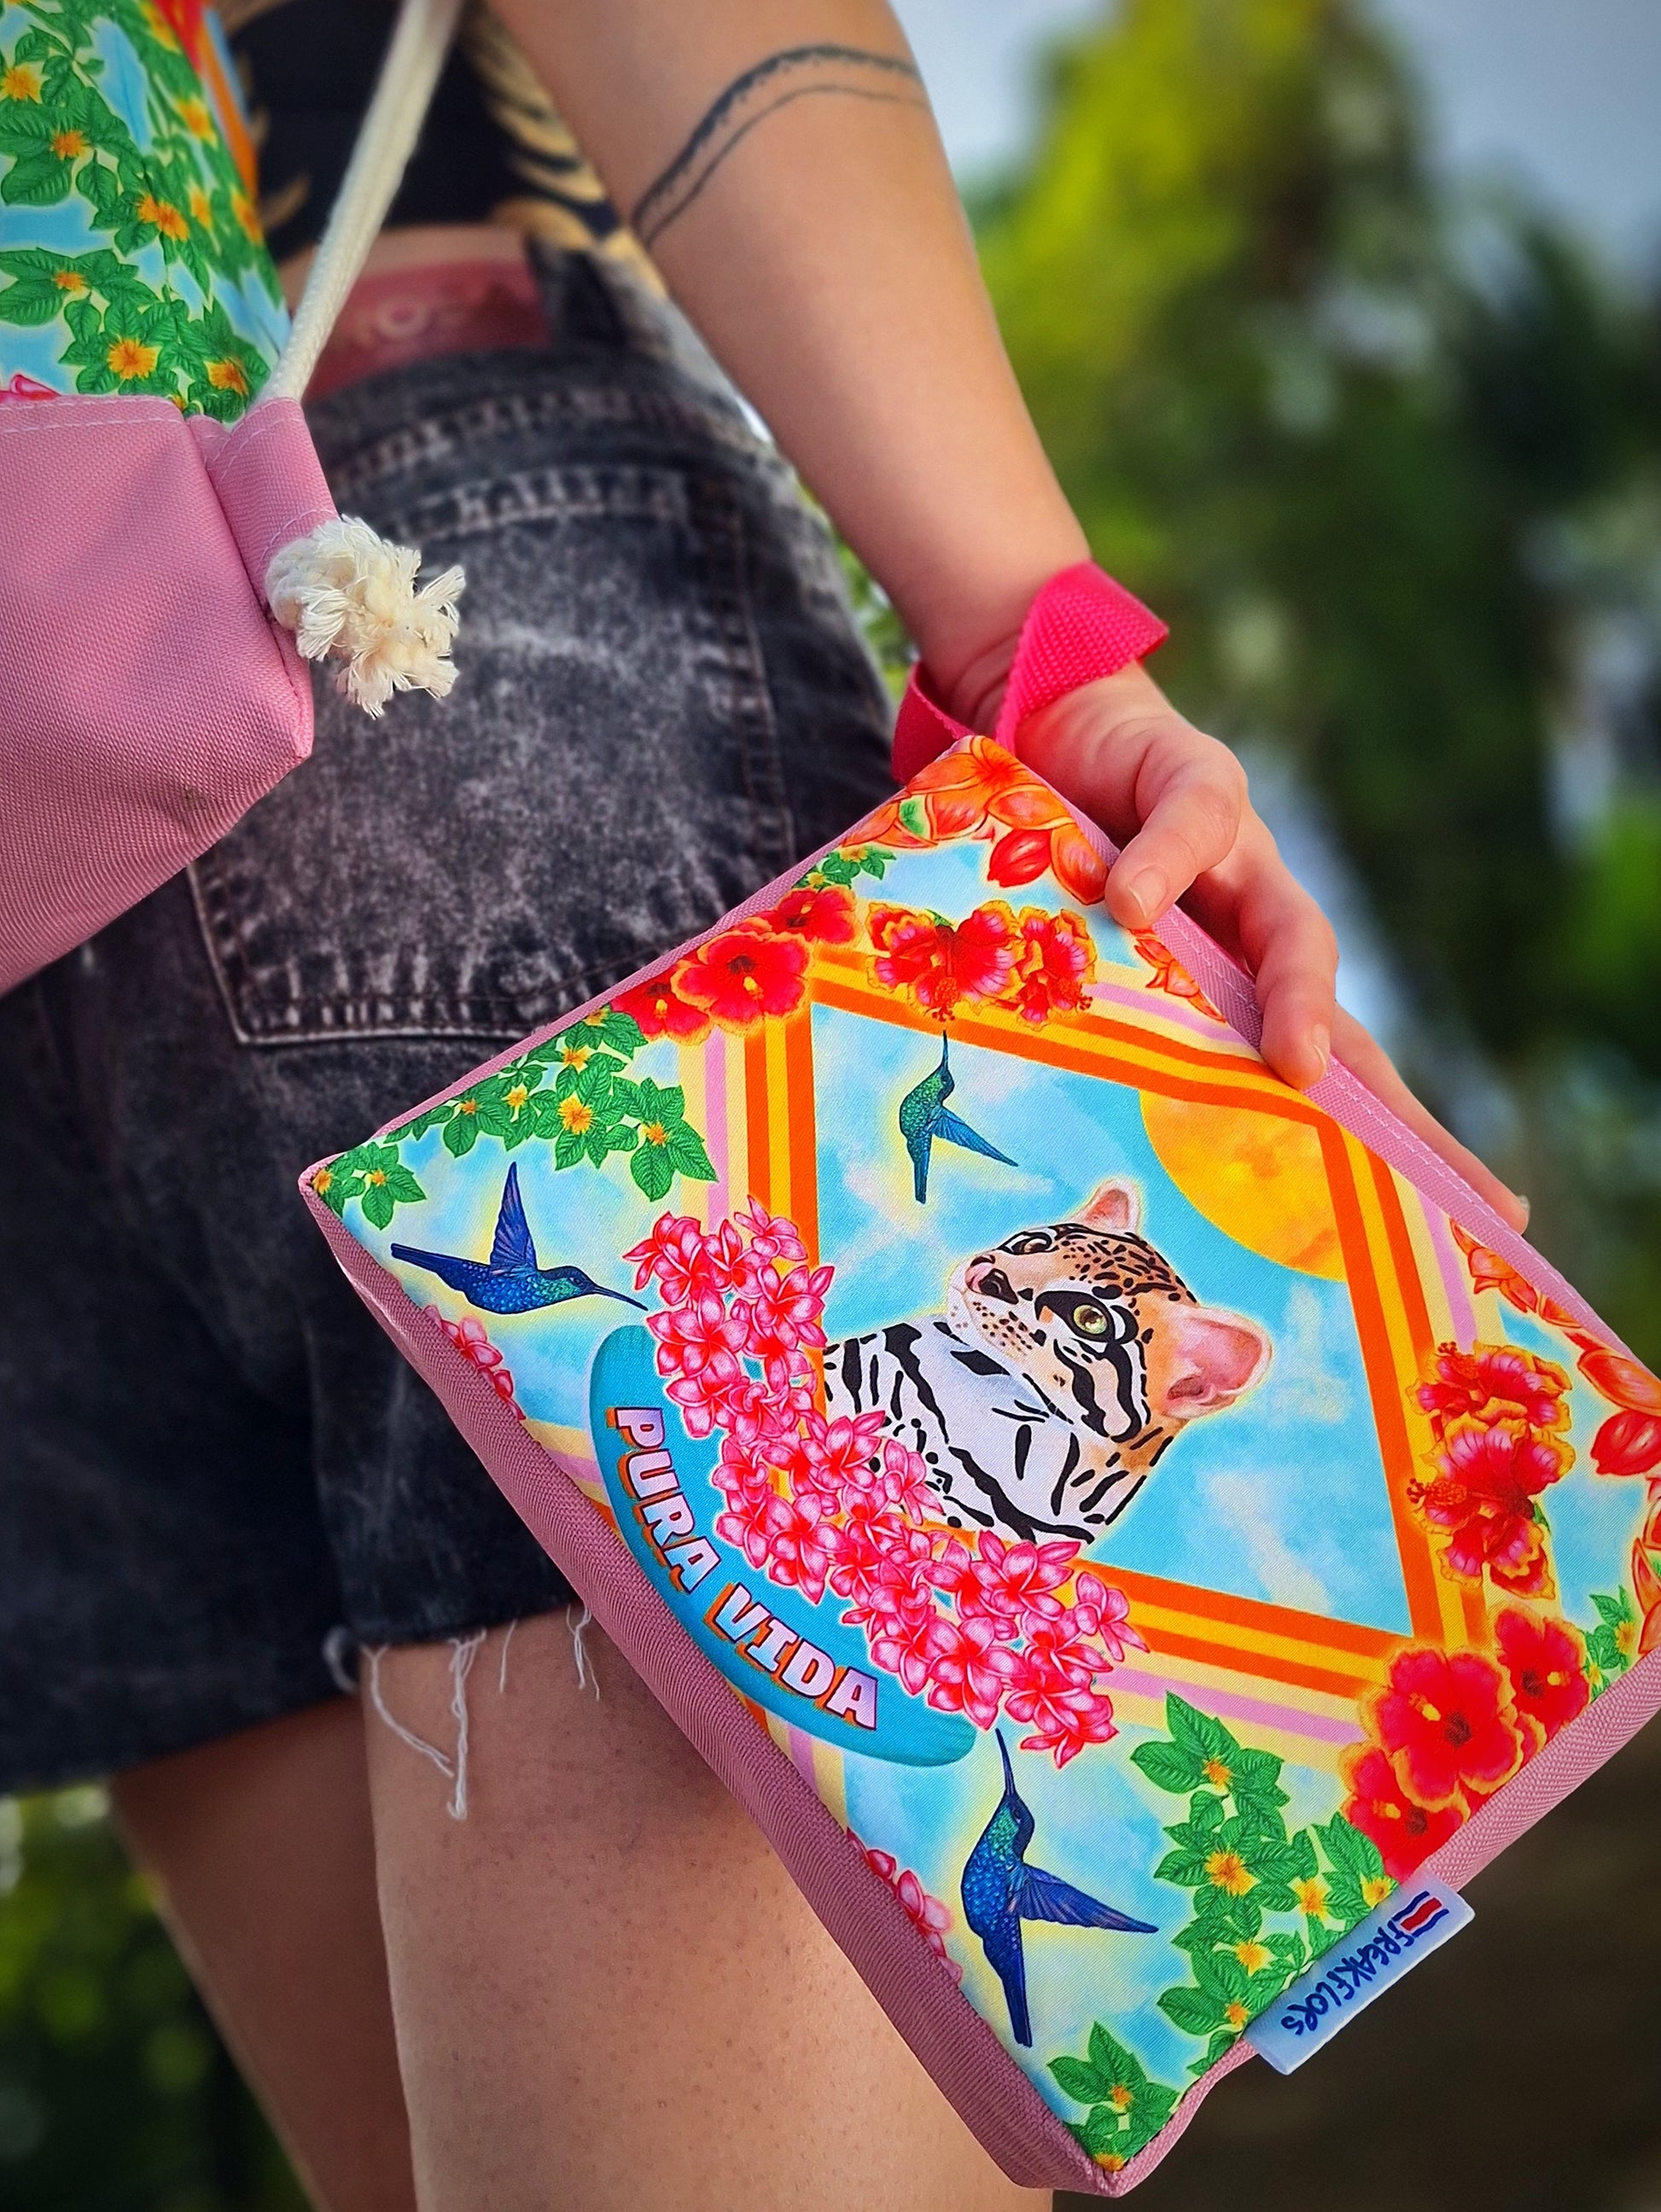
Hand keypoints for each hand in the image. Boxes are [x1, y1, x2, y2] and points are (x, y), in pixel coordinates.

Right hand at [1003, 661, 1530, 1233]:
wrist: (1065, 729)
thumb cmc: (1076, 872)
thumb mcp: (1095, 974)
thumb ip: (1111, 1040)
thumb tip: (1085, 1160)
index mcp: (1248, 991)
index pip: (1336, 1082)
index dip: (1399, 1152)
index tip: (1482, 1221)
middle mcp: (1264, 929)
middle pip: (1348, 1028)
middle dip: (1387, 1103)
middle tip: (1412, 1179)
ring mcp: (1243, 854)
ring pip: (1297, 932)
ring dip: (1298, 999)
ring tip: (1295, 1062)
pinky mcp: (1193, 775)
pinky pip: (1191, 822)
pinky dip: (1162, 867)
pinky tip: (1132, 906)